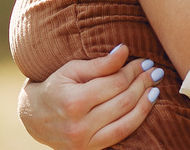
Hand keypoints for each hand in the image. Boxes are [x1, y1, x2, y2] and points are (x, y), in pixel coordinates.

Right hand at [18, 44, 162, 149]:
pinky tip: (147, 104)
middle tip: (154, 71)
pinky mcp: (90, 149)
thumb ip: (100, 64)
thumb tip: (124, 50)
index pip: (114, 84)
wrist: (34, 118)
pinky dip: (138, 118)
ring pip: (127, 120)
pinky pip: (121, 134)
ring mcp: (85, 141)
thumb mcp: (72, 70)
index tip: (144, 61)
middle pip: (123, 101)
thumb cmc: (55, 87)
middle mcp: (79, 125)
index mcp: (73, 102)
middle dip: (142, 84)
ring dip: (145, 101)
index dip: (133, 71)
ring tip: (155, 86)